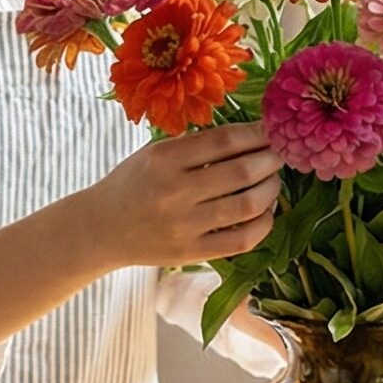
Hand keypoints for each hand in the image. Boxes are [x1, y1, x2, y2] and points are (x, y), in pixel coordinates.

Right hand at [81, 121, 285, 269]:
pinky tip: (266, 209)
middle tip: (280, 154)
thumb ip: (197, 143)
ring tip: (274, 179)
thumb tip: (253, 132)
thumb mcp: (155, 152)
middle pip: (242, 172)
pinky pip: (243, 239)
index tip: (272, 130)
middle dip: (271, 160)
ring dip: (272, 188)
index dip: (257, 133)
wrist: (101, 229)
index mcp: (163, 159)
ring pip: (248, 205)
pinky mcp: (192, 252)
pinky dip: (264, 222)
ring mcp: (184, 226)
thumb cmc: (134, 183)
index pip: (224, 141)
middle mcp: (174, 192)